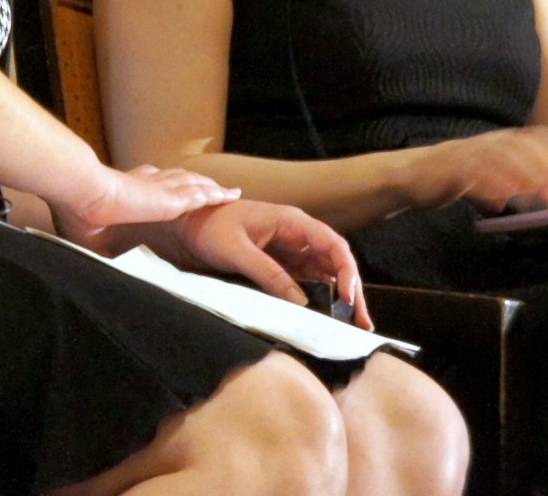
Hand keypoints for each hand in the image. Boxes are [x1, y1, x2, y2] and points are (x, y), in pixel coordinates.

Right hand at [51, 163, 237, 246]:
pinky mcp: (170, 199)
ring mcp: (159, 190)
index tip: (168, 189)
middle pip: (176, 180)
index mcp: (124, 190)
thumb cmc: (79, 215)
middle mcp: (144, 184)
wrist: (84, 194)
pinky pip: (200, 196)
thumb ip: (101, 249)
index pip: (147, 183)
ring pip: (193, 185)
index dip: (160, 184)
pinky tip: (230, 196)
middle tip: (210, 187)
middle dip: (193, 182)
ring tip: (227, 191)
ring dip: (210, 187)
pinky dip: (215, 195)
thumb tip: (100, 267)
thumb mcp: (90, 239)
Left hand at [163, 200, 370, 327]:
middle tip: (361, 322)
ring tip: (352, 325)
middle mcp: (297, 235)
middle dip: (352, 291)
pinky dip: (320, 298)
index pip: (332, 244)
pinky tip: (327, 317)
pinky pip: (307, 282)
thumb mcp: (237, 250)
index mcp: (291, 222)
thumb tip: (301, 301)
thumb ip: (268, 273)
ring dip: (341, 298)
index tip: (349, 297)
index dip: (346, 270)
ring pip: (325, 275)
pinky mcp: (282, 265)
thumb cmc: (209, 228)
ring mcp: (291, 251)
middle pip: (335, 263)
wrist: (186, 224)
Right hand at [405, 126, 547, 213]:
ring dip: (520, 175)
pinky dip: (486, 186)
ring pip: (497, 159)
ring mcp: (465, 154)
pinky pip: (469, 175)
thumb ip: (522, 183)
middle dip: (543, 166)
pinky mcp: (447, 170)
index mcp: (498, 141)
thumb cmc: (457, 177)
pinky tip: (499, 200)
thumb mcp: (492, 176)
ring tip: (538, 192)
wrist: (409, 175)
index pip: (534, 138)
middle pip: (520, 148)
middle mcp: (484, 143)